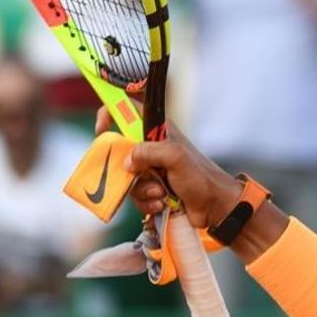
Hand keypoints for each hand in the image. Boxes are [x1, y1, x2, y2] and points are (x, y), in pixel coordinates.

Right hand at [94, 108, 238, 229]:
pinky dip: (146, 202)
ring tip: (161, 193)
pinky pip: (135, 195)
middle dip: (127, 168)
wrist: (214, 206)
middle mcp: (152, 147)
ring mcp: (151, 169)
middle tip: (140, 175)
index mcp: (158, 130)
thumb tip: (127, 161)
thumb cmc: (200, 177)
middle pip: (120, 151)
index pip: (128, 109)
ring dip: (142, 189)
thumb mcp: (175, 156)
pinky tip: (162, 204)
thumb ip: (148, 151)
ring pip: (127, 177)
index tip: (102, 130)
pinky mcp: (152, 189)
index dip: (111, 113)